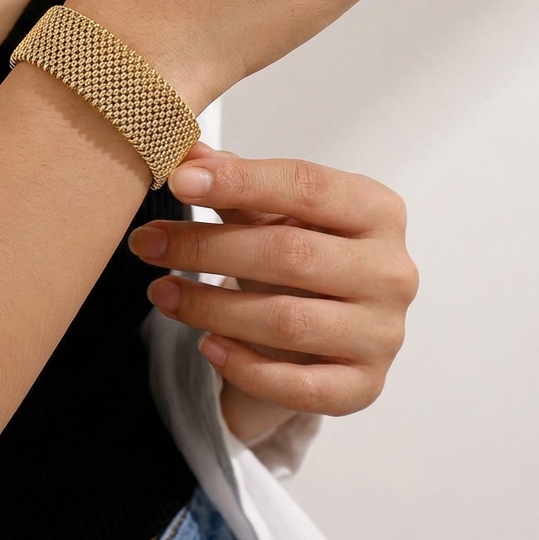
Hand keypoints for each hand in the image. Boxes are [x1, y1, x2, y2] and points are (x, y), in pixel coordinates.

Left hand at [127, 145, 417, 441]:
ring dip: (210, 307)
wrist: (330, 325)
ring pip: (286, 321)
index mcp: (377, 210)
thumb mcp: (273, 211)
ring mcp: (382, 332)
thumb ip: (235, 181)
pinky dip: (245, 368)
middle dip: (207, 248)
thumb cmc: (301, 253)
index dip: (240, 180)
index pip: (306, 186)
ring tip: (160, 292)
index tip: (178, 181)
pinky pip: (299, 387)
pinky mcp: (364, 386)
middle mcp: (391, 270)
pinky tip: (206, 345)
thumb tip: (187, 152)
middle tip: (147, 243)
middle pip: (289, 254)